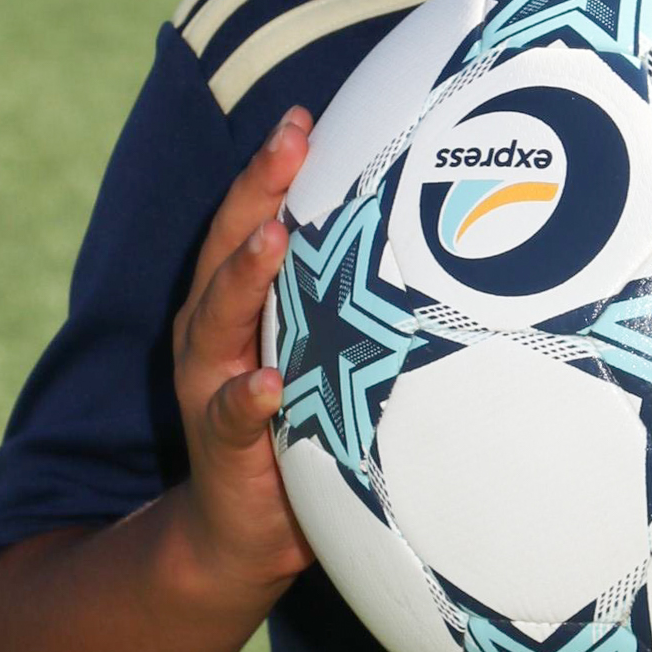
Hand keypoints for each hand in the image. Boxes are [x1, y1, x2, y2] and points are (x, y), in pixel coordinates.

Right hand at [169, 108, 316, 595]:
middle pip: (229, 247)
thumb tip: (439, 249)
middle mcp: (215, 333)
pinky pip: (233, 416)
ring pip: (219, 319)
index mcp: (238, 304)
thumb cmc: (294, 427)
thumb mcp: (318, 355)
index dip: (272, 168)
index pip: (251, 220)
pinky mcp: (223, 446)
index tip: (303, 116)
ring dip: (246, 276)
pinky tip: (270, 383)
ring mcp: (212, 386)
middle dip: (257, 190)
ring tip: (272, 238)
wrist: (237, 534)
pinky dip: (248, 397)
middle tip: (289, 139)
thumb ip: (347, 307)